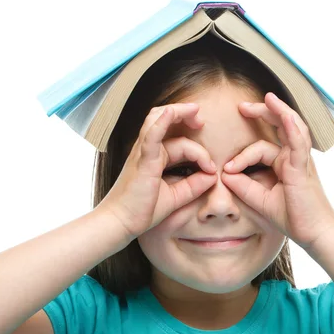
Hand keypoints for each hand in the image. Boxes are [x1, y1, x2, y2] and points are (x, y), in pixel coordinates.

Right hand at [98, 103, 216, 239]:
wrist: (121, 223)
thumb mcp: (175, 196)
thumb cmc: (142, 210)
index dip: (200, 153)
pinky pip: (151, 135)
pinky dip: (161, 123)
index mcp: (155, 157)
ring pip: (157, 120)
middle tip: (201, 120)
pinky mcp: (142, 160)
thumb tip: (213, 176)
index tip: (211, 169)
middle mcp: (148, 150)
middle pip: (165, 121)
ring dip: (177, 112)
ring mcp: (143, 153)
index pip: (180, 143)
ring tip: (195, 111)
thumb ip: (194, 185)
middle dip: (185, 115)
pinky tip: (171, 113)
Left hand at [220, 92, 333, 249]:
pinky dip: (291, 127)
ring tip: (267, 98)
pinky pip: (298, 143)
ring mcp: (301, 161)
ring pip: (291, 128)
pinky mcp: (304, 168)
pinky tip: (283, 115)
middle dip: (264, 113)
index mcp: (285, 164)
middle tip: (242, 106)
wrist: (315, 234)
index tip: (227, 169)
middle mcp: (294, 158)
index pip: (262, 149)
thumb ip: (244, 186)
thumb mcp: (261, 200)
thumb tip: (224, 173)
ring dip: (279, 111)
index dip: (242, 156)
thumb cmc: (293, 218)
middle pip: (281, 127)